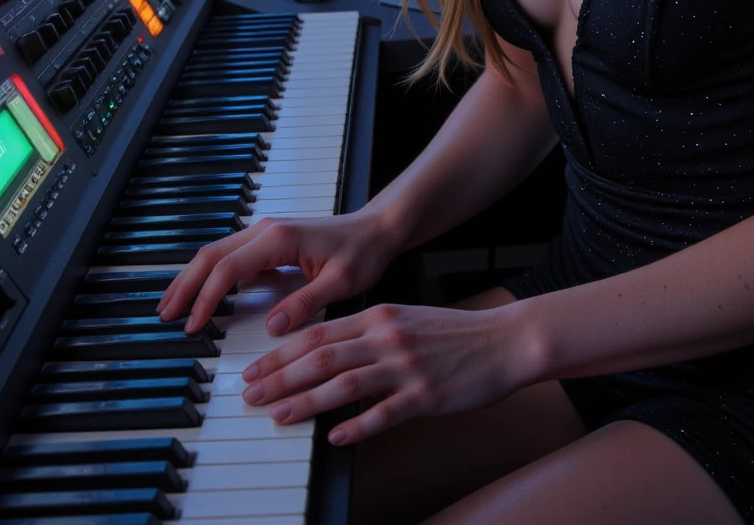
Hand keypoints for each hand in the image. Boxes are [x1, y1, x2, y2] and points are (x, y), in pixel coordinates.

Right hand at [156, 211, 397, 335]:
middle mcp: (266, 230)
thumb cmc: (362, 252)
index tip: (193, 325)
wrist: (376, 229)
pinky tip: (202, 294)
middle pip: (211, 255)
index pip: (229, 269)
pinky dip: (210, 275)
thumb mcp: (340, 283)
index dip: (206, 298)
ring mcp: (265, 234)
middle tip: (165, 315)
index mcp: (279, 239)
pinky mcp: (268, 242)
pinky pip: (230, 257)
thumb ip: (305, 303)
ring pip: (216, 253)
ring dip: (192, 278)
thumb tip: (271, 328)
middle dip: (185, 285)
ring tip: (173, 306)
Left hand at [239, 299, 534, 444]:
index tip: (254, 368)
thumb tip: (325, 352)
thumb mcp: (403, 320)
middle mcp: (387, 336)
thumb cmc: (452, 334)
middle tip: (251, 394)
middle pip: (322, 356)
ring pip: (345, 383)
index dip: (281, 353)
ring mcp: (406, 366)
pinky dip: (356, 425)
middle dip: (280, 376)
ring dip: (306, 401)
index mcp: (378, 316)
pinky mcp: (426, 395)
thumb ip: (366, 333)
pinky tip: (334, 437)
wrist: (503, 341)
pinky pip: (384, 413)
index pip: (318, 333)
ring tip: (278, 415)